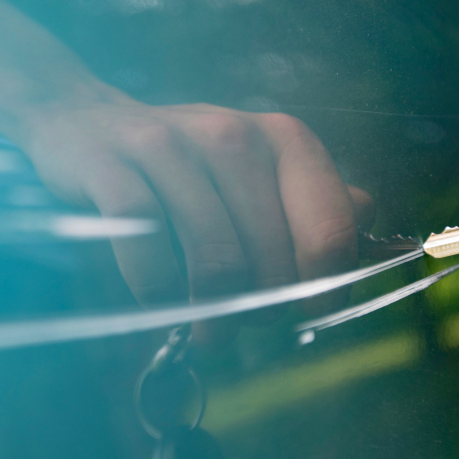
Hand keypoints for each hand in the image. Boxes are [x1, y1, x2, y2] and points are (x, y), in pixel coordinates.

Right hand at [20, 85, 372, 332]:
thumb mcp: (260, 169)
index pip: (331, 227)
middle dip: (266, 308)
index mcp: (283, 139)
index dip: (327, 285)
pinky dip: (157, 289)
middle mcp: (233, 135)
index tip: (311, 314)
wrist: (88, 122)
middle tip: (249, 326)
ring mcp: (170, 146)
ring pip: (214, 256)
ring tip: (211, 336)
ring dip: (214, 313)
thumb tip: (370, 221)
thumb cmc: (190, 164)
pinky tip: (161, 302)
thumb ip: (315, 197)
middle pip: (271, 254)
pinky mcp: (112, 165)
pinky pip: (145, 245)